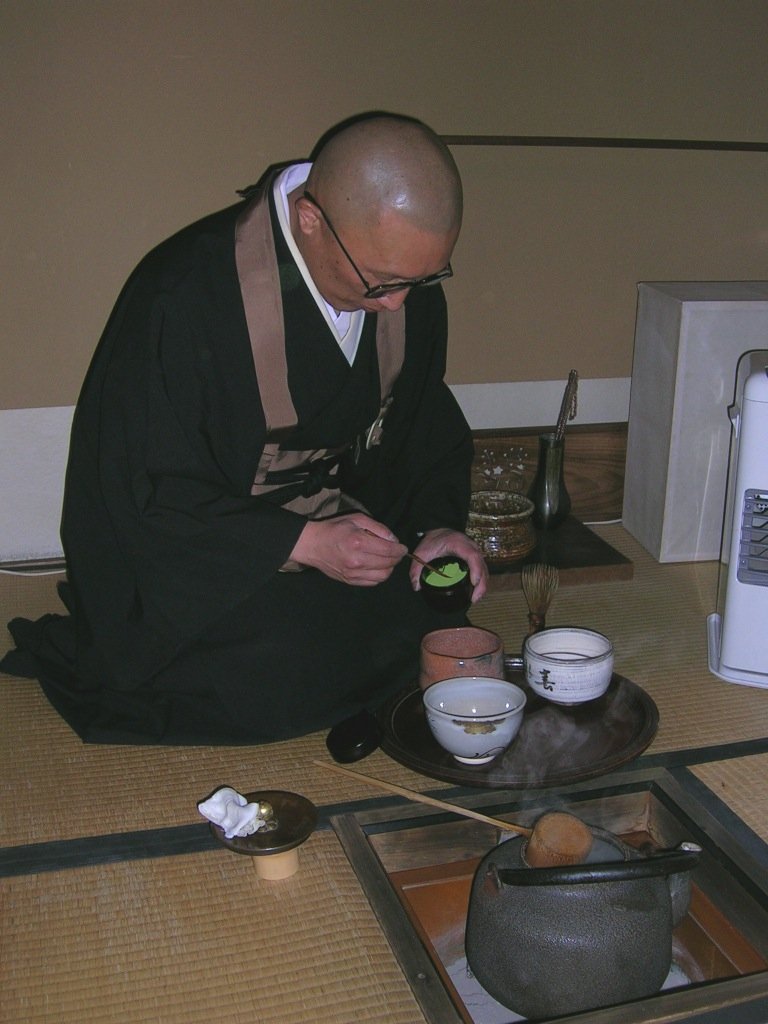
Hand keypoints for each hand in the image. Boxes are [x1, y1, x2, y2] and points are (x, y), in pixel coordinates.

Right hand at [290, 513, 406, 585]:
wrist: (312, 544)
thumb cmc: (334, 529)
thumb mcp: (356, 519)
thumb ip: (378, 528)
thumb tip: (393, 540)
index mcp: (359, 542)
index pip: (389, 550)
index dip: (400, 549)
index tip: (402, 547)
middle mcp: (357, 560)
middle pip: (388, 564)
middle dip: (396, 558)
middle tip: (396, 552)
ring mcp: (353, 573)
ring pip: (383, 576)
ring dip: (389, 568)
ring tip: (386, 560)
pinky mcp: (349, 581)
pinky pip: (372, 582)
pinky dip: (379, 576)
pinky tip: (376, 567)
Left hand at [410, 528, 488, 602]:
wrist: (438, 531)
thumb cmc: (432, 540)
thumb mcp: (421, 553)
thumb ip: (416, 569)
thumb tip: (416, 587)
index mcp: (458, 543)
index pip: (472, 556)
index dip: (476, 569)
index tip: (474, 582)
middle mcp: (470, 546)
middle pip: (482, 564)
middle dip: (481, 583)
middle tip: (474, 598)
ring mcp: (475, 551)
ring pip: (484, 568)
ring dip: (483, 584)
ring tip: (475, 598)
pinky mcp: (475, 557)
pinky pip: (482, 569)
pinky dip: (481, 581)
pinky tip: (476, 592)